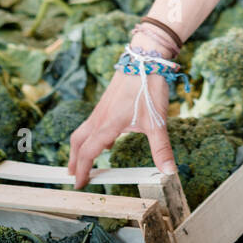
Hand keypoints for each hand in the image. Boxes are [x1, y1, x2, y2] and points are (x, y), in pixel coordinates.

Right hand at [67, 69, 173, 190]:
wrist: (145, 58)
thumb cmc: (148, 87)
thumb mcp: (157, 122)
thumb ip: (161, 148)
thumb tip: (168, 171)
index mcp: (108, 125)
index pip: (88, 153)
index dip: (82, 171)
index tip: (79, 184)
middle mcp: (100, 117)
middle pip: (78, 142)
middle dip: (74, 160)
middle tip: (73, 175)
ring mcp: (102, 108)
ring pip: (83, 131)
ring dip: (80, 147)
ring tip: (85, 160)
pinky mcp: (107, 101)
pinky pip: (92, 122)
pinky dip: (90, 135)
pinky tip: (106, 139)